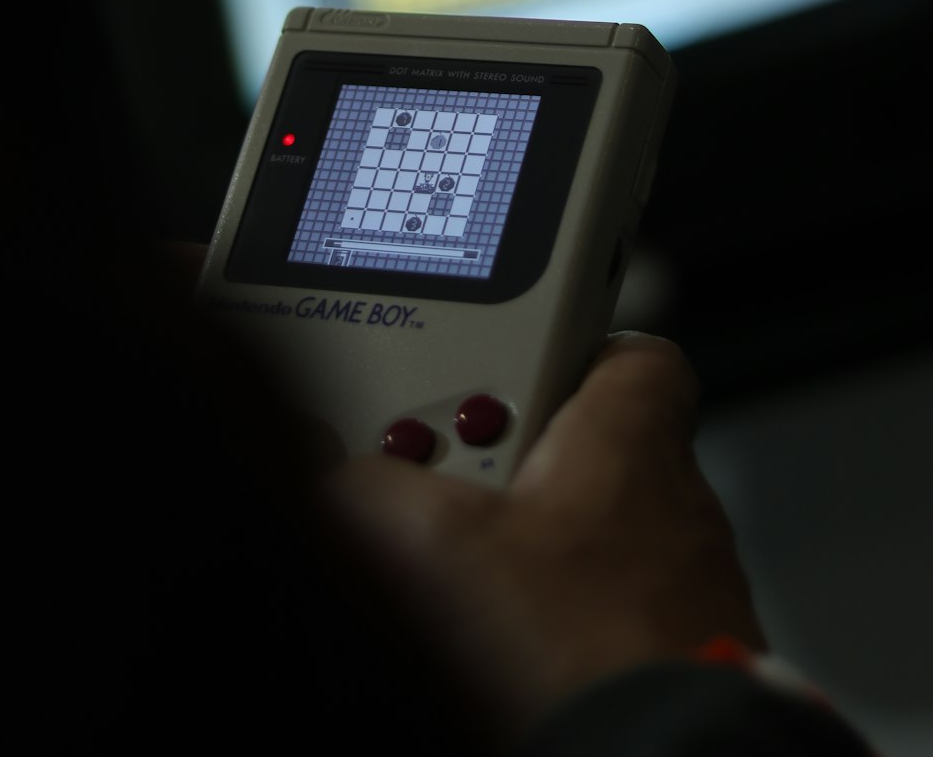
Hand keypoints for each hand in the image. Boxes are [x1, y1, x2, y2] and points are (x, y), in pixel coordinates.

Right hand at [325, 332, 766, 739]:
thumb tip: (335, 485)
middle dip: (509, 469)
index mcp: (635, 440)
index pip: (636, 354)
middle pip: (584, 455)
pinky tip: (497, 661)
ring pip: (590, 548)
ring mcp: (684, 599)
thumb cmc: (579, 652)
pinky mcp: (680, 671)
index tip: (508, 364)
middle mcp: (677, 511)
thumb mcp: (433, 544)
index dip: (574, 348)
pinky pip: (603, 626)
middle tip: (441, 496)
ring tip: (456, 598)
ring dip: (525, 560)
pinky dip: (552, 632)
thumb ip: (371, 489)